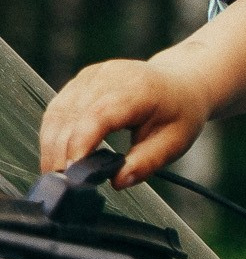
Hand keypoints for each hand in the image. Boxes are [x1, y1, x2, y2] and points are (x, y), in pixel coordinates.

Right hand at [40, 57, 213, 187]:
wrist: (182, 84)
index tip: (73, 170)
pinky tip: (56, 154)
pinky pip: (59, 107)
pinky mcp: (81, 81)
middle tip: (60, 181)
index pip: (99, 114)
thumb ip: (146, 162)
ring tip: (55, 172)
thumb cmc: (180, 113)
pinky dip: (53, 132)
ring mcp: (92, 76)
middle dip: (60, 150)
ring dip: (51, 143)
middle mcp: (110, 76)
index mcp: (138, 89)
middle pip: (72, 114)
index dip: (81, 142)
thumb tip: (118, 182)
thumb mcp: (175, 142)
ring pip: (59, 111)